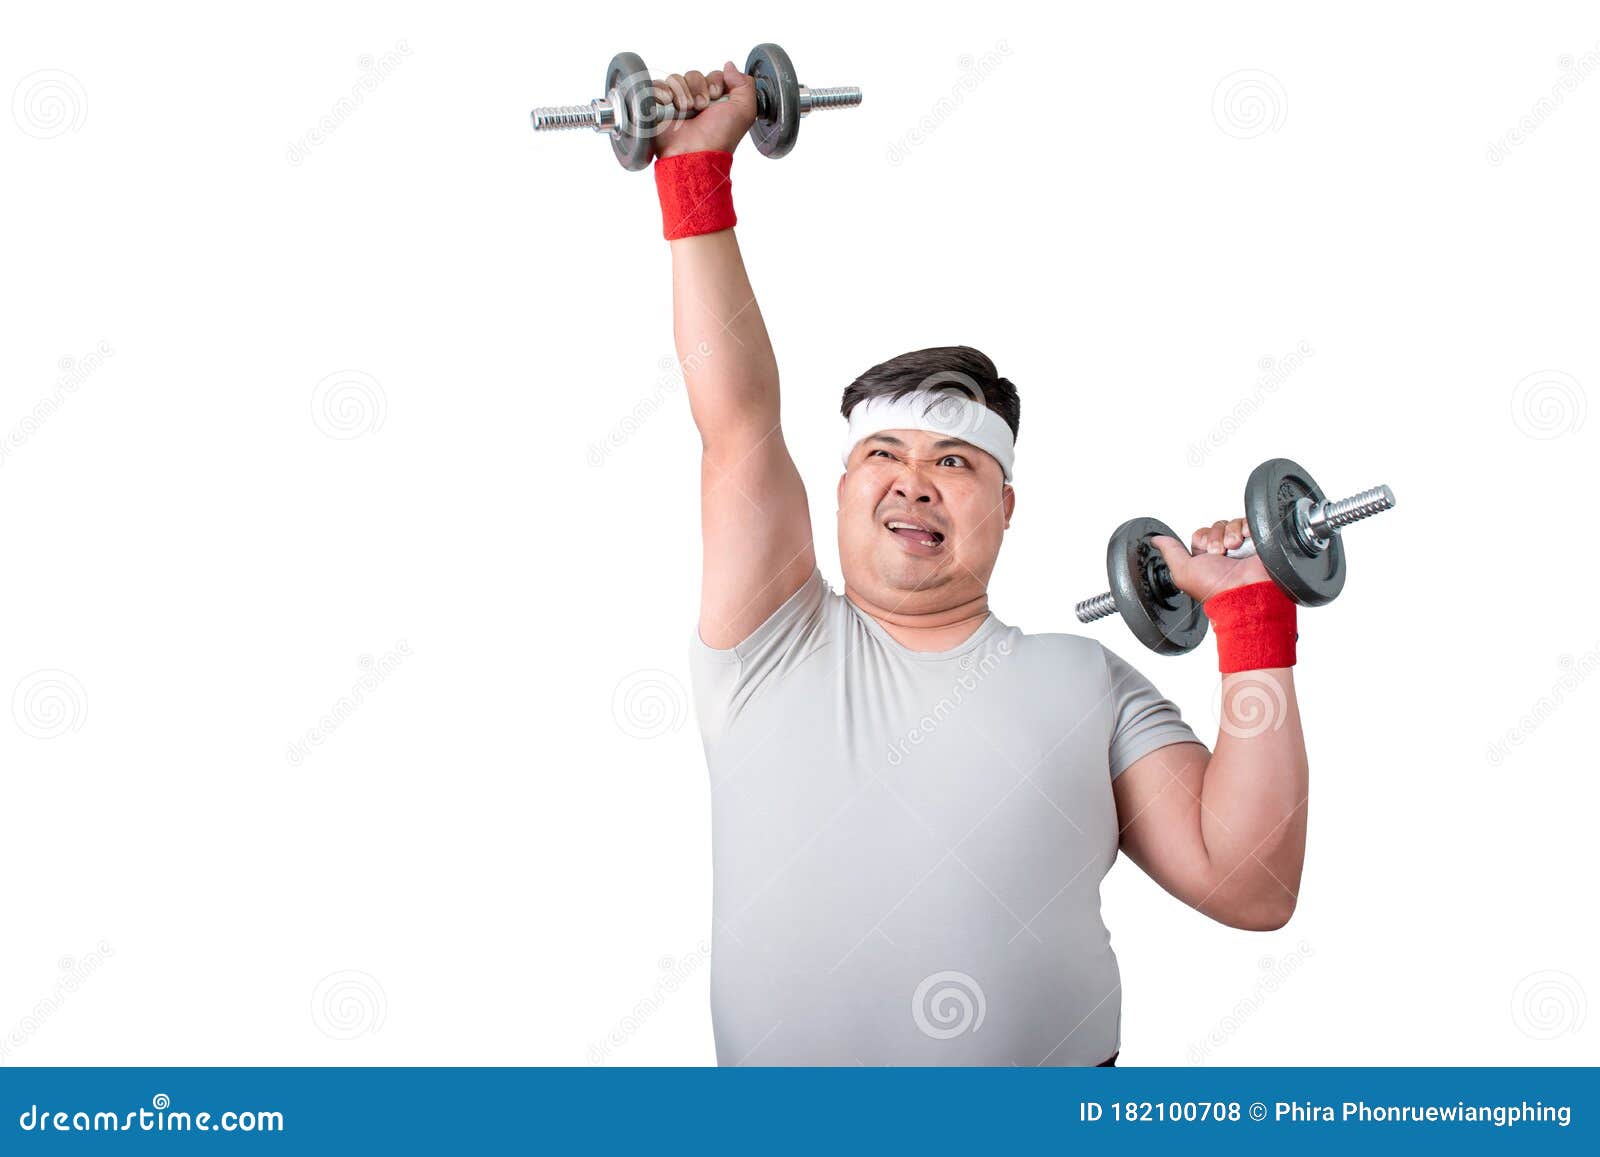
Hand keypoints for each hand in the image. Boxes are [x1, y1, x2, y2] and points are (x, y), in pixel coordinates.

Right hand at [653, 61, 757, 158]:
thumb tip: (729, 66)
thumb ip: (745, 84)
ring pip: (676, 79)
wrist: (694, 154)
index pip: (713, 75)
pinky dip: (663, 91)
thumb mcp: (744, 111)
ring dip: (683, 93)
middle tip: (701, 107)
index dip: (715, 82)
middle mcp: (695, 102)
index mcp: (715, 102)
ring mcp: (675, 105)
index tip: (716, 97)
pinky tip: (669, 104)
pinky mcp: (657, 108)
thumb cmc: (719, 137)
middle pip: (694, 75)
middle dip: (699, 88)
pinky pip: (657, 86)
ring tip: (685, 110)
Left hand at [1150, 517, 1271, 604]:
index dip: (1203, 539)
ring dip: (1230, 534)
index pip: (1201, 534)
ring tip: (1234, 550)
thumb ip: (1170, 552)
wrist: (1246, 591)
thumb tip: (1156, 540)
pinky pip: (1249, 523)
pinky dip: (1246, 528)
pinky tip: (1246, 541)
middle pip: (1216, 527)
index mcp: (1207, 561)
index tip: (1206, 552)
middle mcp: (1225, 554)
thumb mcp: (1184, 571)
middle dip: (1216, 538)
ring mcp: (1243, 548)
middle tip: (1220, 554)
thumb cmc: (1216, 588)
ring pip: (1232, 523)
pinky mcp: (1259, 542)